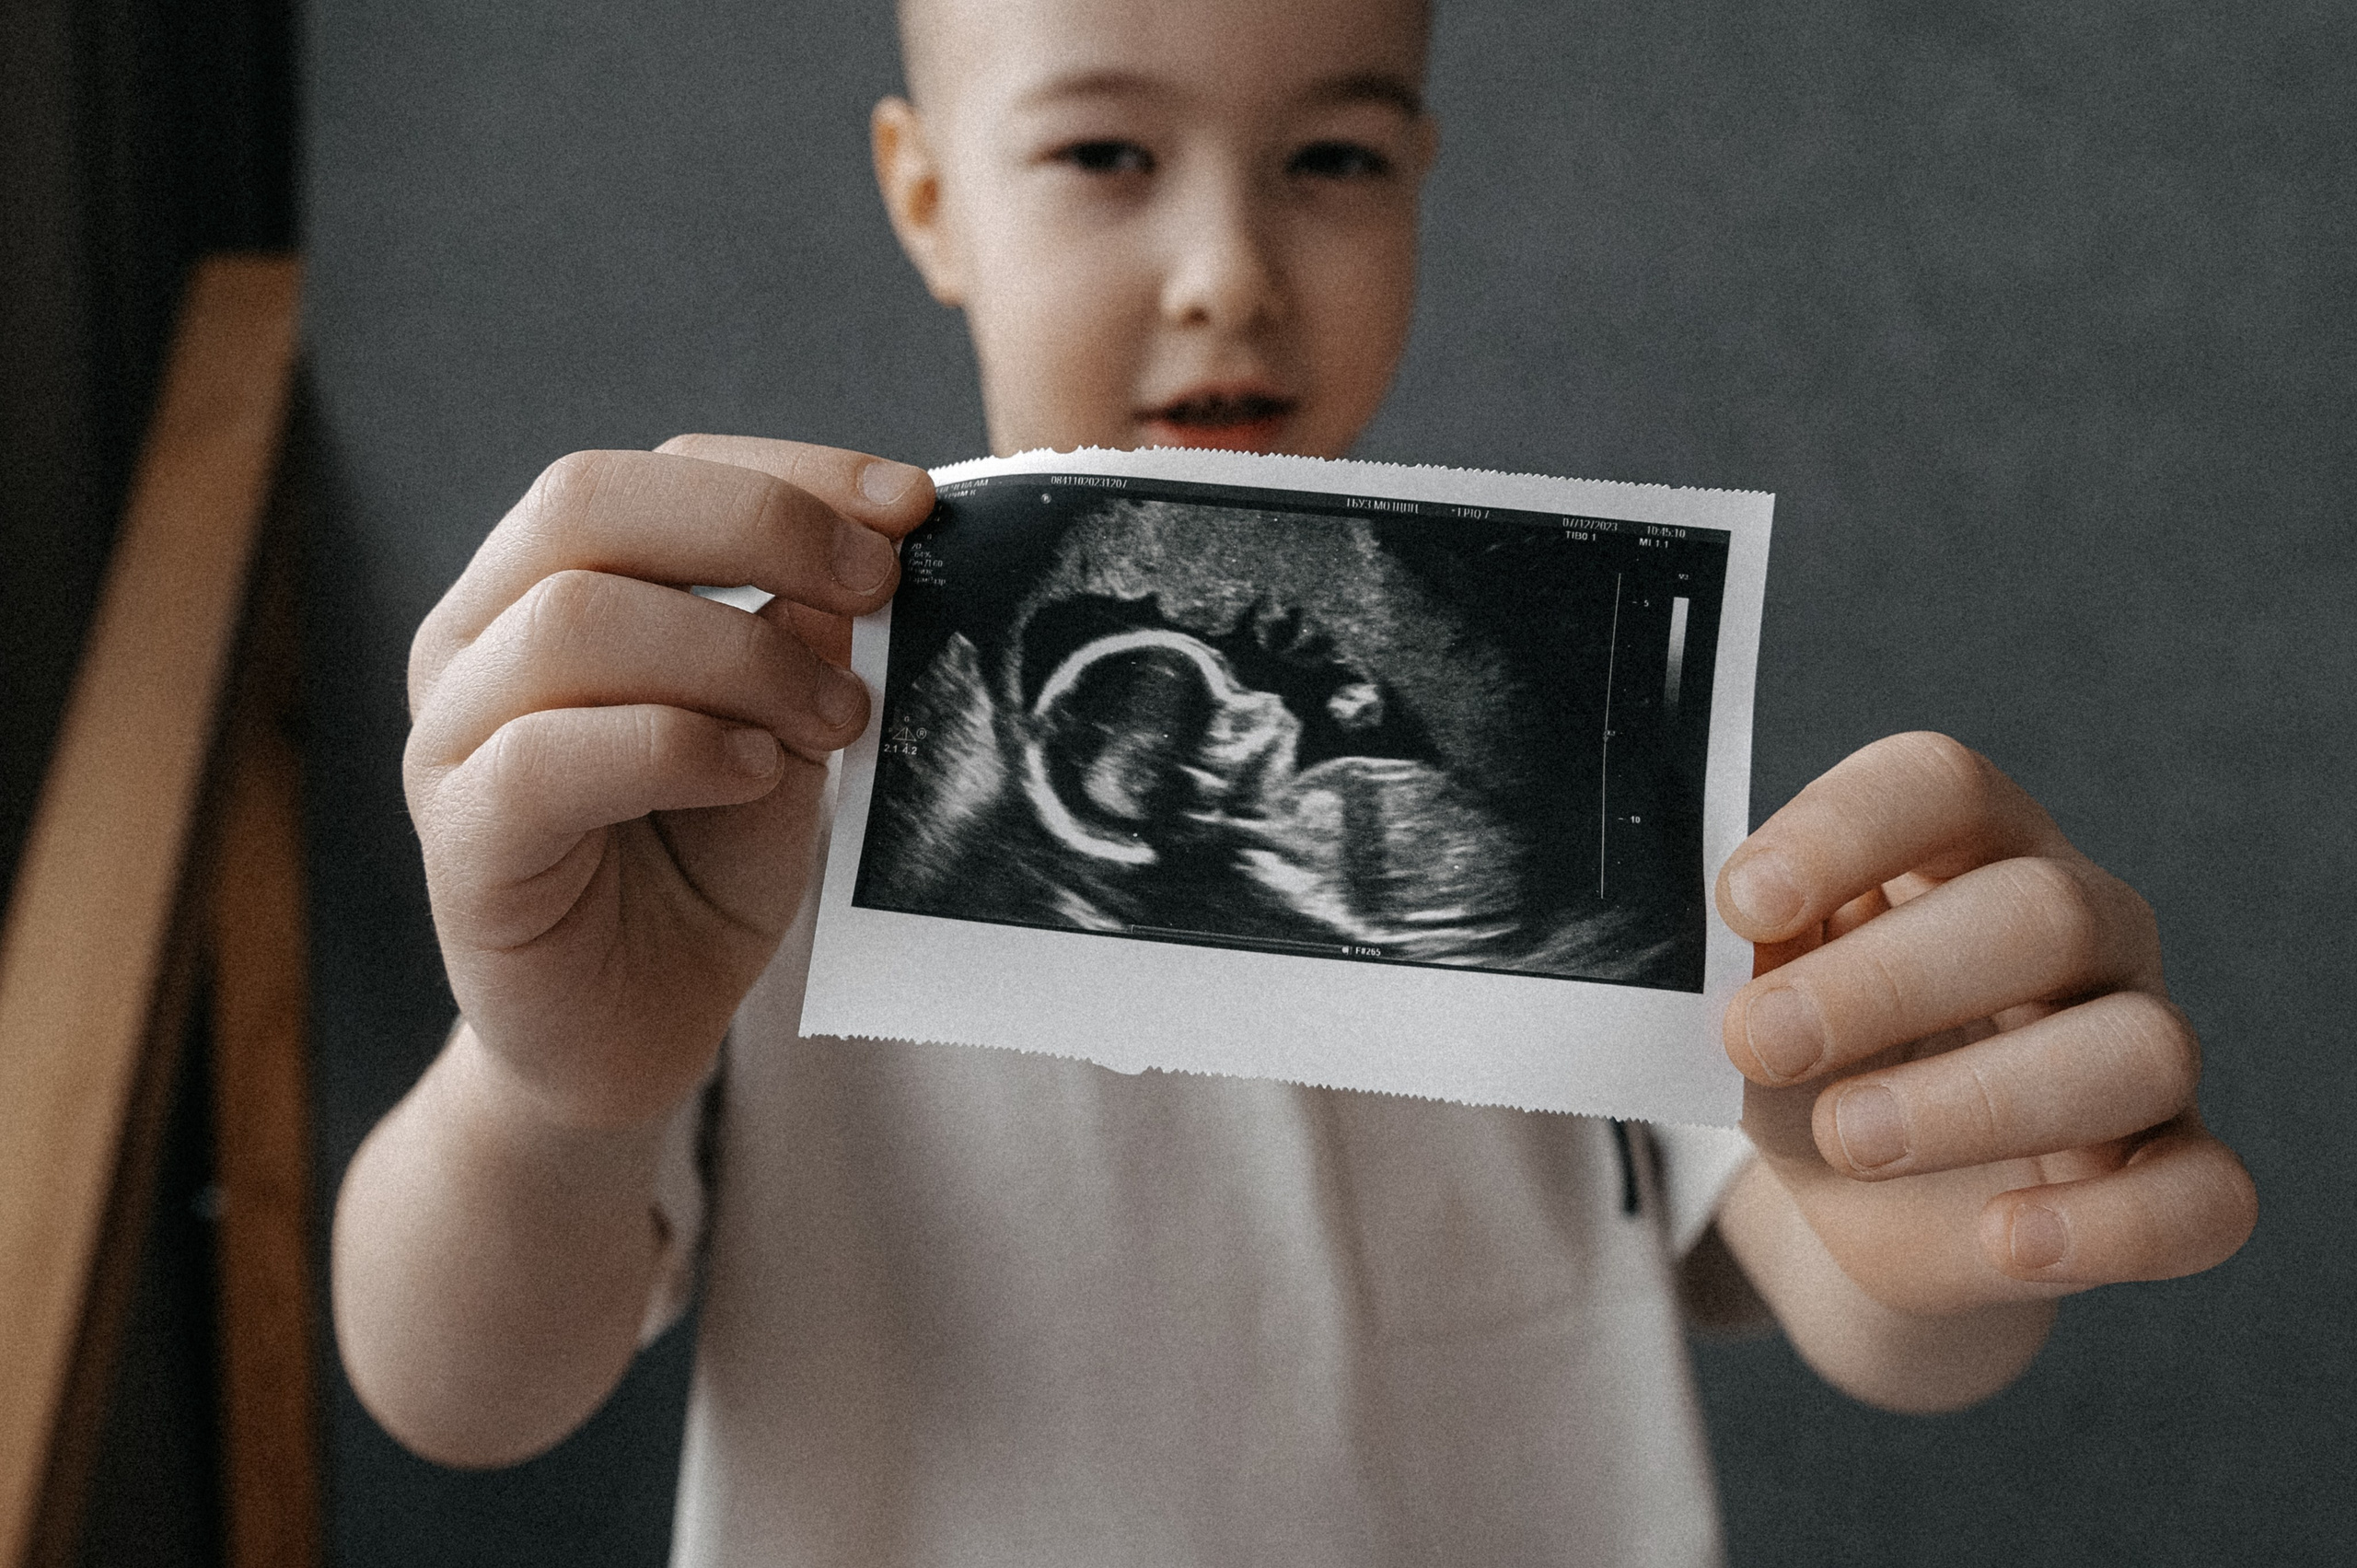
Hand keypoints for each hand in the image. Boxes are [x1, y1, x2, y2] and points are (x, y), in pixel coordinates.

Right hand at [403, 435, 933, 1128]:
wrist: (632, 1038)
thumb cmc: (699, 874)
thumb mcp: (781, 739)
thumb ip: (800, 649)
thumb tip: (849, 558)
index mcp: (543, 586)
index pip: (654, 472)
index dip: (787, 470)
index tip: (913, 503)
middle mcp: (474, 642)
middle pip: (585, 502)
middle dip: (758, 524)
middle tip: (875, 588)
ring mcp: (447, 739)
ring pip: (571, 618)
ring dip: (737, 652)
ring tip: (835, 720)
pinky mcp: (459, 844)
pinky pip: (544, 756)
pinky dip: (674, 745)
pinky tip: (755, 773)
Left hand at [1717, 732, 2256, 1317]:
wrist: (1856, 1206)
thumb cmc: (1814, 1061)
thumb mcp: (1758, 1000)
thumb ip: (1743, 957)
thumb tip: (1723, 934)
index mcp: (1968, 848)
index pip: (1939, 786)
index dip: (1845, 830)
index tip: (1745, 904)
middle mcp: (2084, 927)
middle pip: (2042, 912)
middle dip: (1891, 980)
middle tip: (1768, 1042)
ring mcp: (2143, 1047)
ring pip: (2136, 1049)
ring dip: (1979, 1099)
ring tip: (1850, 1139)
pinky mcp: (2175, 1175)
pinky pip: (2204, 1196)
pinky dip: (2110, 1225)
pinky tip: (2008, 1238)